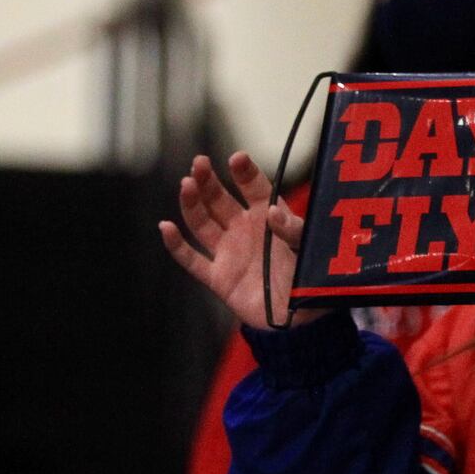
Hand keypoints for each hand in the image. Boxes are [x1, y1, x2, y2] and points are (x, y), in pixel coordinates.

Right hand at [158, 152, 320, 330]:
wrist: (301, 315)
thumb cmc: (308, 274)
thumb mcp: (308, 246)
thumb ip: (293, 229)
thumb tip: (273, 212)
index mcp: (268, 215)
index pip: (253, 188)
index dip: (244, 173)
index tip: (237, 158)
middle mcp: (243, 229)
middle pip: (219, 199)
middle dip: (208, 181)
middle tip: (199, 163)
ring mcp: (228, 251)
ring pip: (202, 223)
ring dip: (191, 204)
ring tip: (186, 184)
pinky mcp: (218, 277)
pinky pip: (192, 259)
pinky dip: (176, 245)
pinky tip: (166, 227)